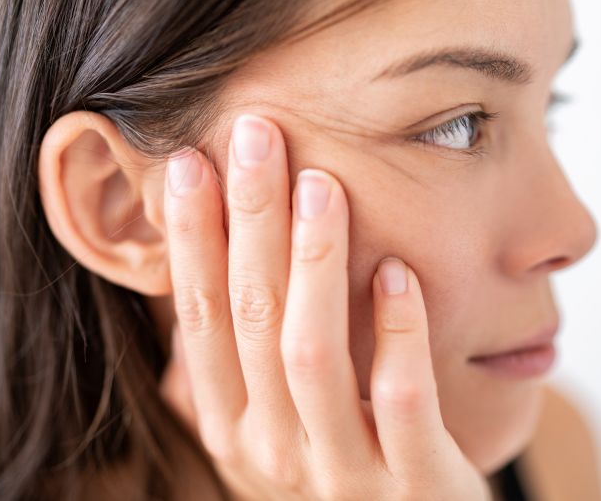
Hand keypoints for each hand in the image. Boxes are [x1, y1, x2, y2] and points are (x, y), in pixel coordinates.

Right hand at [159, 114, 490, 499]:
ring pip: (311, 355)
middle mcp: (271, 450)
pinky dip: (397, 333)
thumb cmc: (337, 464)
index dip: (189, 240)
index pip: (199, 320)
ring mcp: (340, 471)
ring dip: (313, 263)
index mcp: (232, 426)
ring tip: (323, 185)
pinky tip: (398, 271)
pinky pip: (401, 400)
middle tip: (256, 134)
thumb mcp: (274, 422)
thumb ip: (246, 361)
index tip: (187, 164)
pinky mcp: (413, 484)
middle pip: (250, 319)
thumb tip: (211, 266)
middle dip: (248, 220)